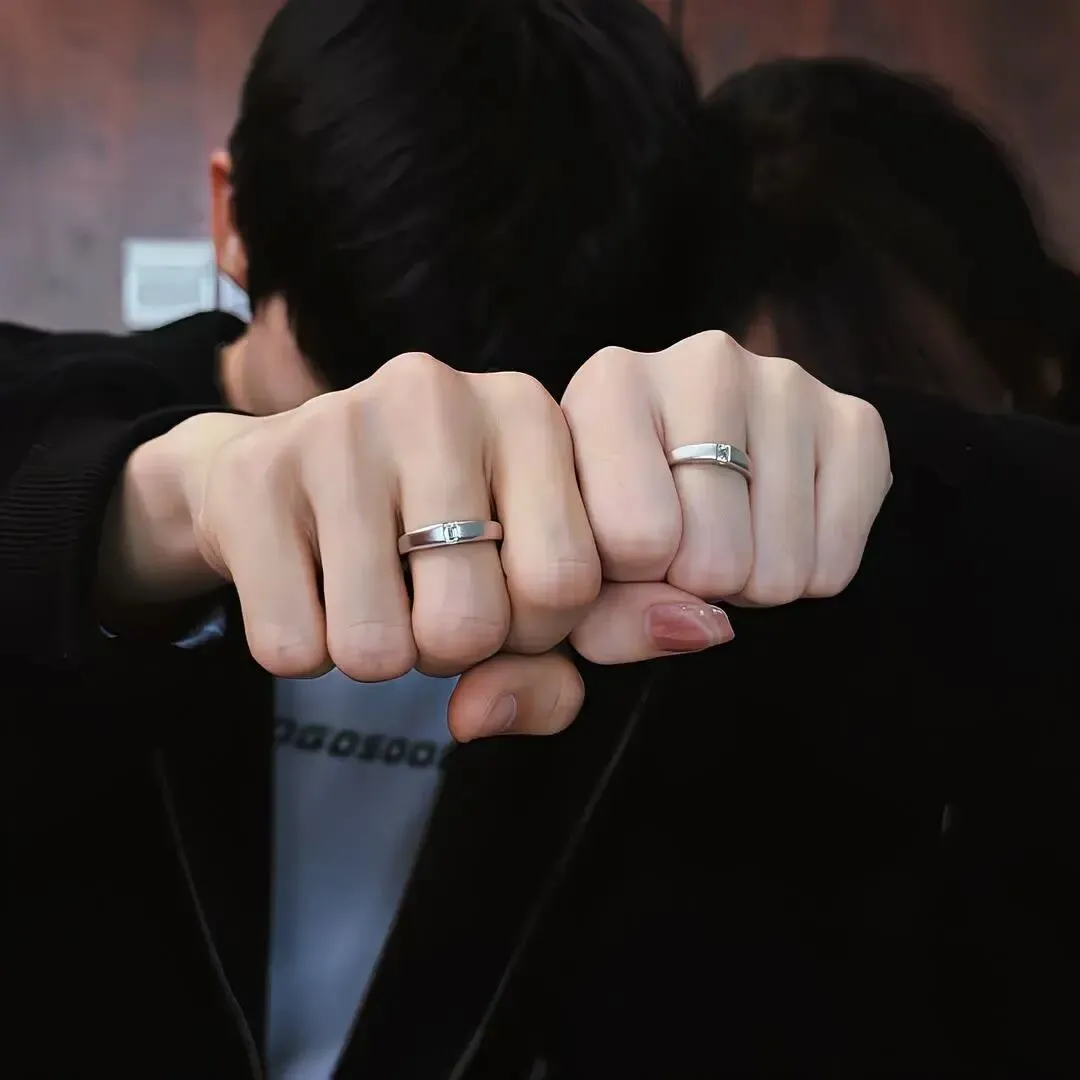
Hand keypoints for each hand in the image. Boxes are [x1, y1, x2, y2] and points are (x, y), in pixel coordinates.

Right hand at [106, 351, 604, 716]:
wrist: (279, 471)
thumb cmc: (429, 534)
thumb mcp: (514, 581)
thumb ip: (547, 673)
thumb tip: (479, 713)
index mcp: (527, 412)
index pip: (566, 582)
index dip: (539, 632)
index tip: (507, 600)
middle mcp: (438, 400)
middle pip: (473, 625)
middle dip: (452, 652)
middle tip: (427, 603)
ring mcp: (338, 430)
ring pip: (377, 650)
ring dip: (377, 655)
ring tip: (370, 592)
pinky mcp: (253, 476)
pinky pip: (291, 647)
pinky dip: (304, 649)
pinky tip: (308, 584)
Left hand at [558, 330, 891, 661]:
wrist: (678, 474)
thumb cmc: (609, 526)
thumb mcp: (572, 579)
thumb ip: (606, 620)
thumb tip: (703, 624)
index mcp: (610, 385)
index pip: (634, 537)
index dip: (630, 578)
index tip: (623, 549)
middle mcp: (704, 362)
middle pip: (713, 559)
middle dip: (695, 585)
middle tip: (684, 548)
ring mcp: (788, 385)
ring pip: (780, 569)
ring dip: (752, 585)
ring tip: (727, 536)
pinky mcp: (856, 419)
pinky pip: (837, 563)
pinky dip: (808, 576)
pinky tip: (777, 532)